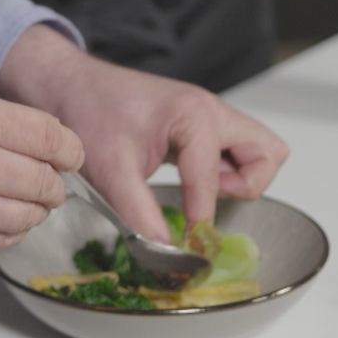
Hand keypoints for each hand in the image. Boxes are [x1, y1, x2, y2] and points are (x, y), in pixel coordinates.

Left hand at [0, 26, 288, 242]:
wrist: (70, 86)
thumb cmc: (89, 114)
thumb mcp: (110, 171)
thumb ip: (139, 213)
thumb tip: (165, 251)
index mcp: (195, 116)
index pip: (214, 179)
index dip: (202, 217)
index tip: (187, 244)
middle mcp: (212, 111)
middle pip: (268, 154)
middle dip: (246, 186)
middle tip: (207, 200)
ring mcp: (210, 116)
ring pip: (259, 152)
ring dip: (239, 179)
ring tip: (196, 191)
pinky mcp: (200, 126)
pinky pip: (236, 152)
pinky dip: (224, 173)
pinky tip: (187, 182)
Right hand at [0, 83, 83, 257]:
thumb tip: (37, 139)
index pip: (52, 137)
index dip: (70, 150)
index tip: (70, 156)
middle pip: (48, 180)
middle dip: (54, 181)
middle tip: (45, 179)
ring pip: (34, 214)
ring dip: (34, 208)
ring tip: (18, 197)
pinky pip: (9, 238)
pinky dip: (12, 228)